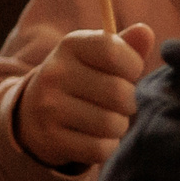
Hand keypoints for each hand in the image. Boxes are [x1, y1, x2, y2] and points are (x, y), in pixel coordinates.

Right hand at [17, 23, 155, 169]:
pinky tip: (94, 137)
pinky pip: (100, 149)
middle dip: (128, 102)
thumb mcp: (99, 57)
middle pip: (120, 93)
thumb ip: (126, 46)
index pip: (115, 52)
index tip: (127, 73)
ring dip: (118, 126)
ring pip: (112, 124)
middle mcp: (55, 73)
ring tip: (106, 120)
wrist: (34, 113)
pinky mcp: (50, 138)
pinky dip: (106, 147)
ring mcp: (48, 107)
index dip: (133, 67)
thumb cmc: (82, 80)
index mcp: (71, 45)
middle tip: (117, 103)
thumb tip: (145, 31)